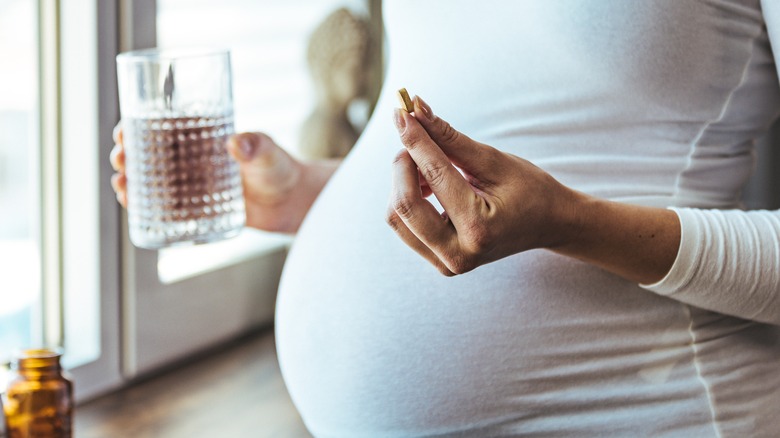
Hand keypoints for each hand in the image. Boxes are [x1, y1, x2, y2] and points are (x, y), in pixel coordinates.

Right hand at [110, 125, 337, 232]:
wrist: (293, 202)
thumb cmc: (281, 168)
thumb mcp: (268, 153)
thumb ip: (257, 145)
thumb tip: (237, 143)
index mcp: (202, 138)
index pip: (161, 128)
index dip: (137, 127)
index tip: (123, 131)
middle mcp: (192, 161)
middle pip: (149, 155)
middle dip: (127, 155)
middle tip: (120, 160)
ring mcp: (193, 186)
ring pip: (153, 182)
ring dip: (131, 182)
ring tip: (122, 186)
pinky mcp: (199, 210)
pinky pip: (166, 208)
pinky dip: (147, 208)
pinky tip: (134, 209)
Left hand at [387, 96, 582, 275]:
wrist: (548, 224)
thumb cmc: (528, 189)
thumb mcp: (493, 160)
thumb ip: (449, 138)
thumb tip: (416, 109)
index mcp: (478, 229)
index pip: (434, 176)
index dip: (415, 140)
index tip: (402, 112)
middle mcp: (459, 255)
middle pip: (404, 205)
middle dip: (403, 164)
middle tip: (416, 138)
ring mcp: (447, 264)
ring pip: (396, 217)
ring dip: (403, 183)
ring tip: (429, 166)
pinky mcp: (439, 263)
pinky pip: (405, 227)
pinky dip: (408, 199)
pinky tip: (429, 186)